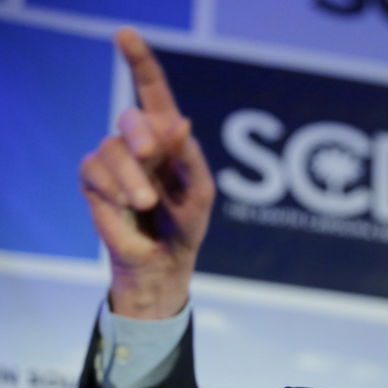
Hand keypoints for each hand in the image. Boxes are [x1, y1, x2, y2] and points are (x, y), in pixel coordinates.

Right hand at [80, 27, 214, 318]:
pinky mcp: (94, 181)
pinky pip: (94, 169)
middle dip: (142, 136)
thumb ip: (191, 158)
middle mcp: (138, 142)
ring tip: (146, 202)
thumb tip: (179, 122)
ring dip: (132, 177)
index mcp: (168, 138)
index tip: (124, 34)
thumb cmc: (186, 225)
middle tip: (152, 156)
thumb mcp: (201, 193)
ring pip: (112, 148)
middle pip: (131, 118)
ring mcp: (114, 160)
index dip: (139, 62)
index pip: (152, 92)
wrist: (163, 261)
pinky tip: (127, 205)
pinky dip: (113, 188)